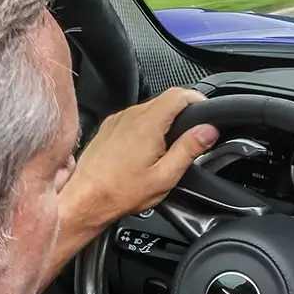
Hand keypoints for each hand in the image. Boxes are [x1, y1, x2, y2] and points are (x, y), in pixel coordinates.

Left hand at [53, 88, 219, 263]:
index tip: (206, 112)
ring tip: (166, 149)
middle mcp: (131, 115)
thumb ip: (188, 149)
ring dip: (163, 123)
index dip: (197, 99)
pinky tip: (145, 152)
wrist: (85, 199)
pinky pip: (134, 119)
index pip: (179, 94)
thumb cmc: (119, 192)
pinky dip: (145, 129)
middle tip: (190, 136)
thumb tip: (208, 131)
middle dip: (182, 114)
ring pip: (149, 110)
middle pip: (165, 101)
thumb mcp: (165, 176)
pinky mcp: (109, 128)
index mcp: (148, 124)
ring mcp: (118, 120)